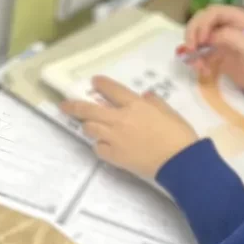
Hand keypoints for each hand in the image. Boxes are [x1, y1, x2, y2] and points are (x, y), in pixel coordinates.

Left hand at [60, 77, 199, 179]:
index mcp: (135, 105)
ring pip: (90, 129)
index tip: (94, 82)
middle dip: (74, 106)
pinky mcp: (115, 156)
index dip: (101, 84)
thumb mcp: (169, 111)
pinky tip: (104, 145)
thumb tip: (144, 96)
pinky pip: (99, 148)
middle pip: (89, 110)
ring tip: (88, 126)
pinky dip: (99, 145)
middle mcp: (120, 119)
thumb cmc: (179, 134)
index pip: (111, 89)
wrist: (179, 162)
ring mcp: (115, 138)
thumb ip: (154, 102)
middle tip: (64, 105)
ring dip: (88, 125)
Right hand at [180, 6, 243, 92]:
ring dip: (193, 49)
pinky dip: (196, 59)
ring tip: (198, 66)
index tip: (201, 41)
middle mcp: (226, 24)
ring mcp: (219, 37)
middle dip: (193, 34)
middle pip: (201, 20)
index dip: (203, 23)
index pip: (213, 12)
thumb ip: (230, 37)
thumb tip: (209, 37)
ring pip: (197, 36)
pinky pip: (199, 51)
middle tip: (191, 50)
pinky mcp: (215, 51)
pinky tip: (203, 70)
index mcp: (237, 18)